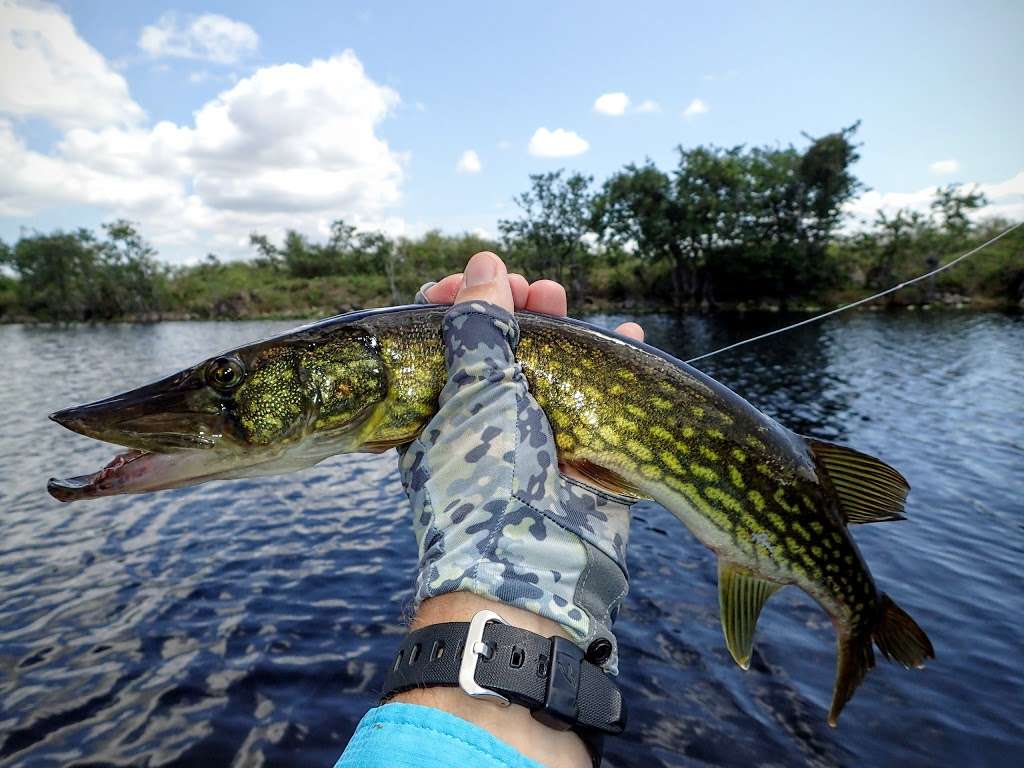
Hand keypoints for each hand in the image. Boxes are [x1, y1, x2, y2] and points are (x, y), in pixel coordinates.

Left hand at [400, 252, 640, 669]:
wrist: (531, 568)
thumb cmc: (484, 479)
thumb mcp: (474, 392)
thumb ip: (479, 327)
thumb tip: (482, 265)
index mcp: (439, 406)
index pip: (442, 339)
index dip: (459, 300)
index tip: (476, 279)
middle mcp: (484, 417)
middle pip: (500, 345)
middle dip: (517, 309)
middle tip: (534, 290)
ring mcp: (532, 434)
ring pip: (549, 366)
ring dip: (562, 329)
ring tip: (566, 300)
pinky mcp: (578, 452)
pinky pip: (595, 398)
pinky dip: (611, 366)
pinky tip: (626, 335)